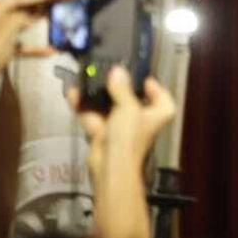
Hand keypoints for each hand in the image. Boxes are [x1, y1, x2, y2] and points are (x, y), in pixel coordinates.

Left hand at [0, 0, 50, 103]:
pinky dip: (32, 47)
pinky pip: (19, 46)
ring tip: (53, 23)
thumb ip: (20, 17)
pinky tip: (48, 51)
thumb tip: (32, 14)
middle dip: (34, 8)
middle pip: (16, 10)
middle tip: (54, 7)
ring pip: (18, 27)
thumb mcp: (5, 29)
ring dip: (34, 25)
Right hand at [69, 69, 174, 237]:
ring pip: (108, 106)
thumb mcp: (129, 108)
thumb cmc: (129, 138)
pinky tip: (74, 93)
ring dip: (97, 94)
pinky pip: (92, 114)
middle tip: (108, 73)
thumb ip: (122, 89)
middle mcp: (139, 121)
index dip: (156, 89)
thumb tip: (118, 72)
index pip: (163, 100)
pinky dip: (83, 104)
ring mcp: (120, 127)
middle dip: (119, 87)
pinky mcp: (101, 132)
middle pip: (133, 100)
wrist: (110, 166)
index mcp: (156, 115)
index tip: (143, 79)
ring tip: (87, 79)